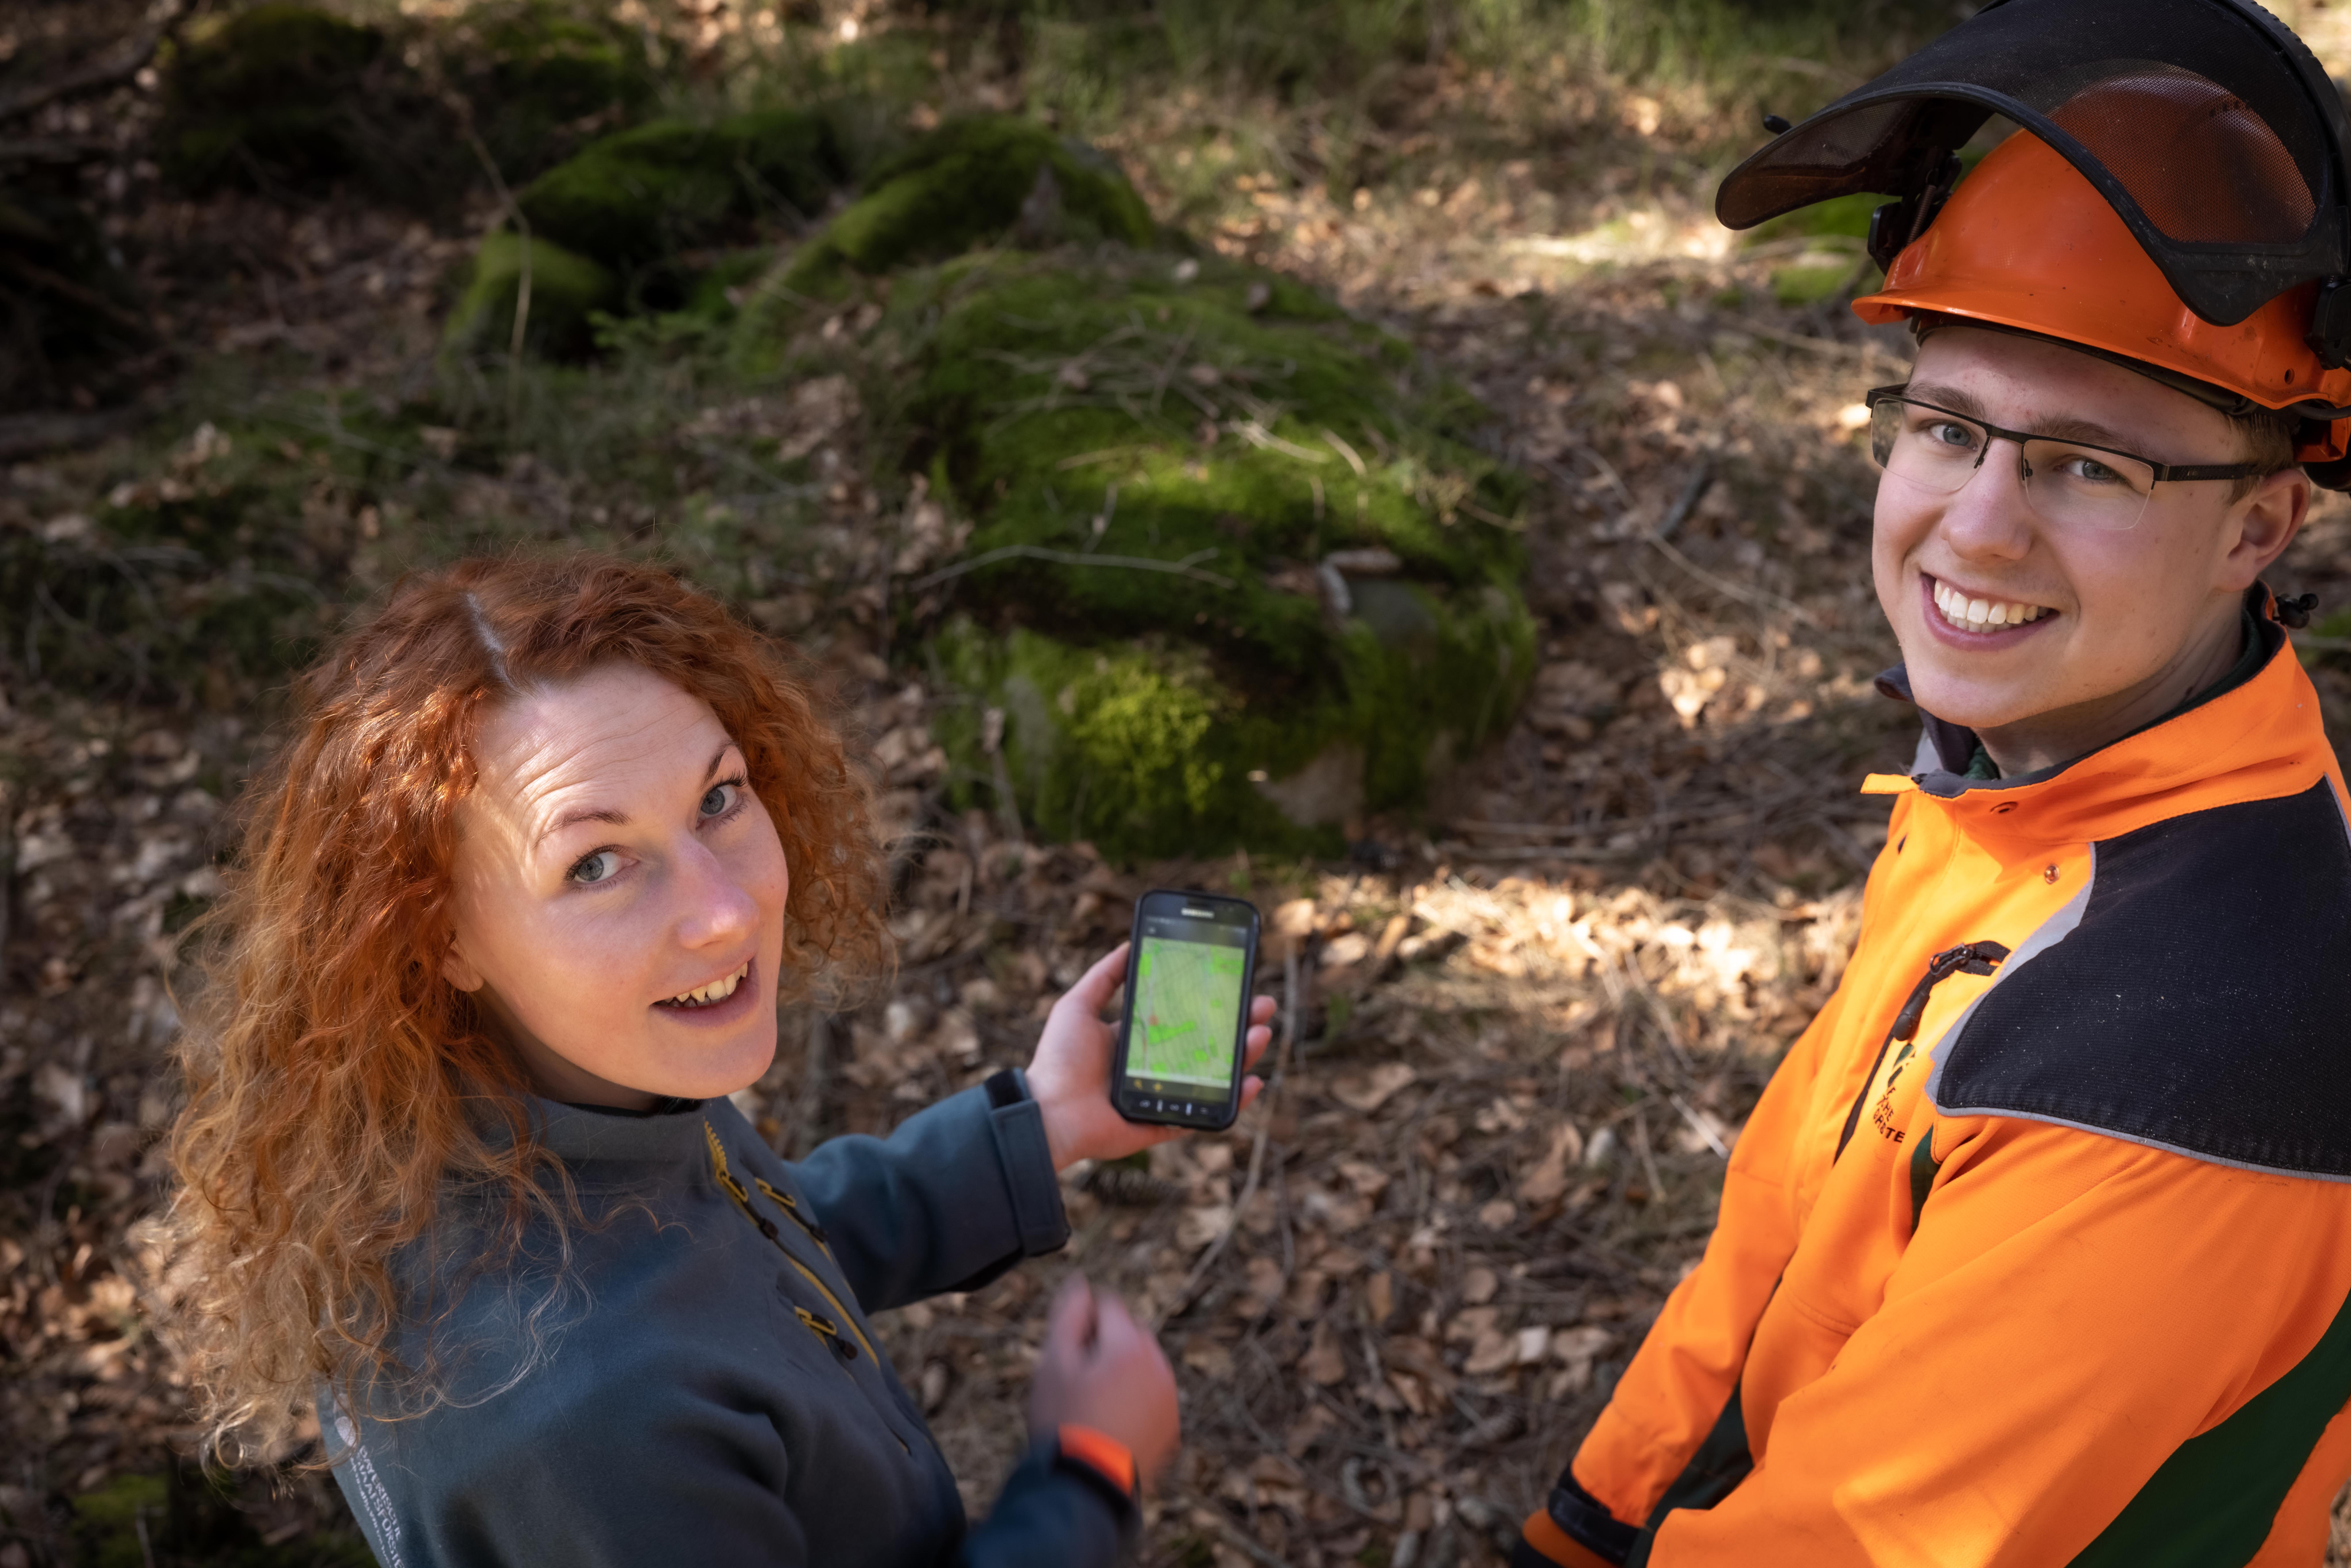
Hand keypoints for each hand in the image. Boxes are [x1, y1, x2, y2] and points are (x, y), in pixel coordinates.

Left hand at [1026, 942, 1275, 1169]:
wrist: (1047, 1112)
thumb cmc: (1058, 1059)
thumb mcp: (1077, 1006)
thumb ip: (1104, 977)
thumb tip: (1129, 944)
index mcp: (1139, 1039)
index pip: (1185, 1017)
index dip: (1211, 1002)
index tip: (1234, 982)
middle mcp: (1156, 1066)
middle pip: (1209, 1043)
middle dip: (1239, 1024)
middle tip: (1261, 1005)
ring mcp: (1164, 1096)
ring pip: (1215, 1075)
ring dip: (1243, 1055)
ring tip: (1260, 1033)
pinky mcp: (1165, 1124)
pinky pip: (1206, 1114)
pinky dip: (1233, 1102)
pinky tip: (1253, 1081)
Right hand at [1028, 1275, 1178, 1484]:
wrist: (1087, 1486)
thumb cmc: (1063, 1420)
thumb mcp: (1053, 1363)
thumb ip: (1067, 1314)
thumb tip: (1080, 1283)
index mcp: (1129, 1345)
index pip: (1107, 1305)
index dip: (1082, 1324)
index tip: (1068, 1354)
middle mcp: (1158, 1364)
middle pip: (1129, 1332)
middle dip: (1105, 1344)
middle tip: (1078, 1380)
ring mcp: (1169, 1396)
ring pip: (1142, 1362)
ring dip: (1122, 1369)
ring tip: (1094, 1404)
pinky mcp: (1171, 1423)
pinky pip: (1152, 1392)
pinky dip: (1136, 1396)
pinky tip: (1111, 1420)